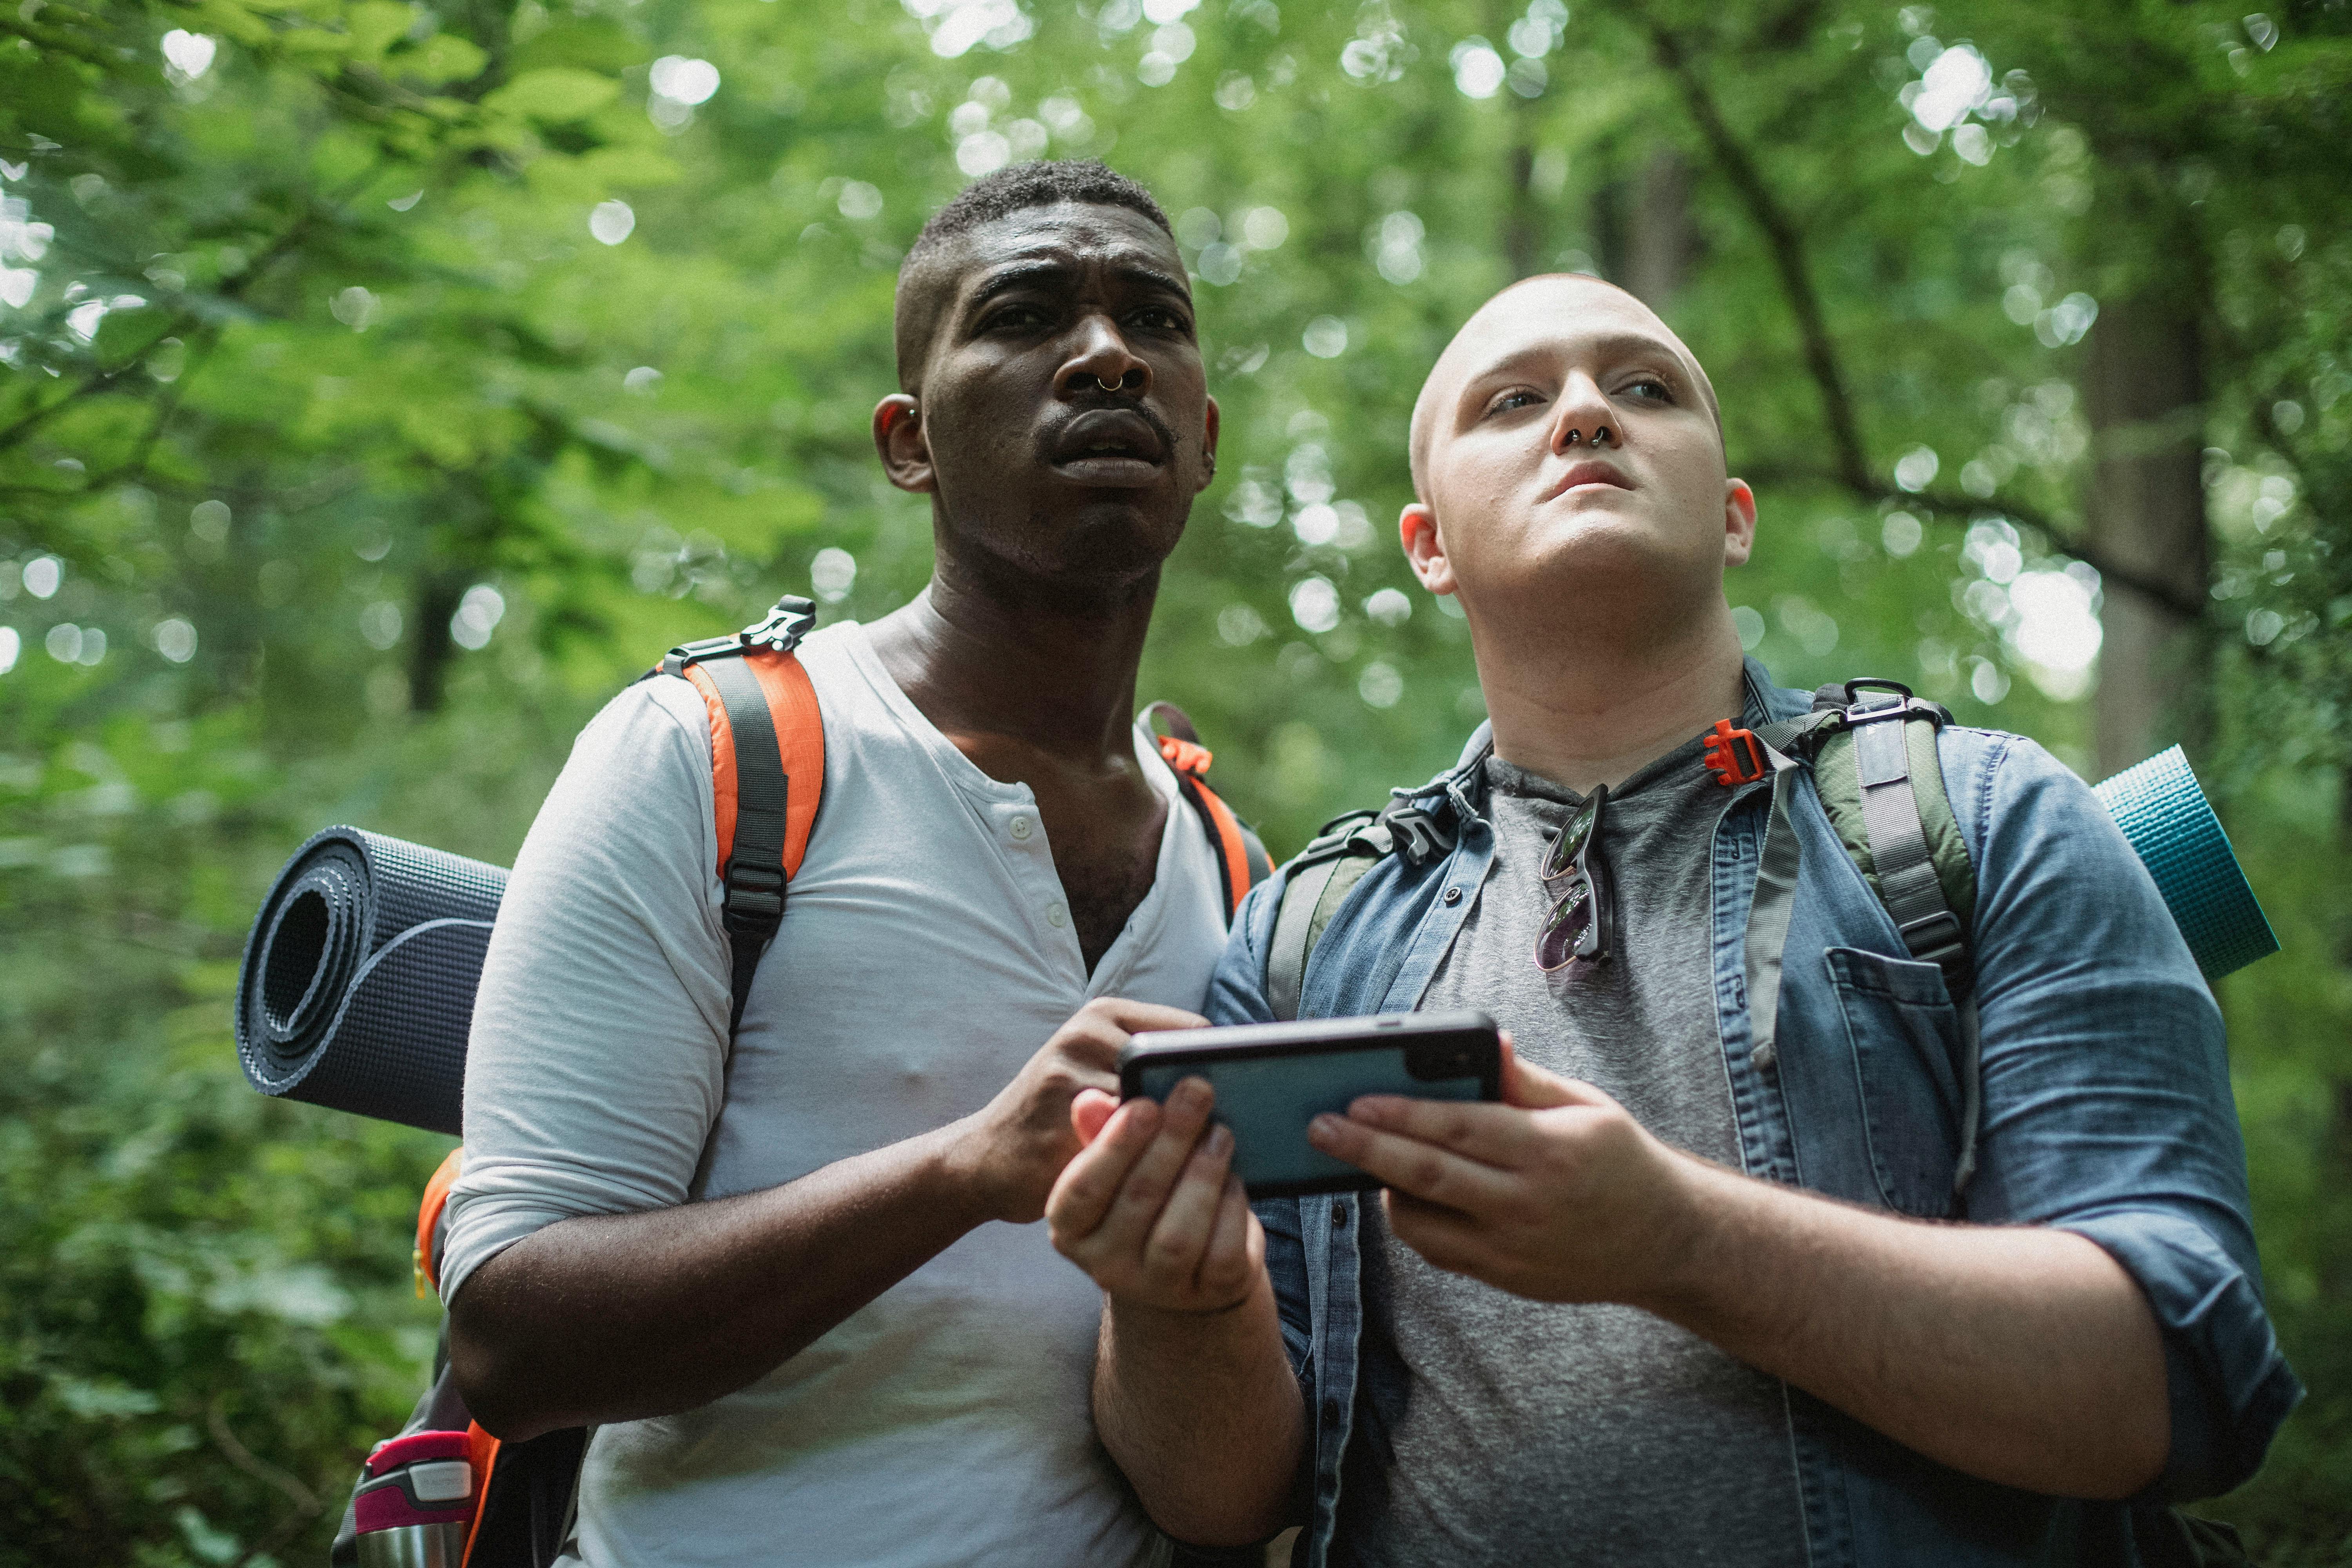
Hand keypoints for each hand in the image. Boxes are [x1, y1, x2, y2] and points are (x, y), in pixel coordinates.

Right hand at [949, 998, 1204, 1224]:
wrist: (985, 1158)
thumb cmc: (1056, 1115)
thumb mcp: (1097, 1069)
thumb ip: (1148, 1066)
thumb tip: (1228, 1086)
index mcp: (1103, 1014)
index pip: (1192, 1030)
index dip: (1222, 1069)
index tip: (1245, 1100)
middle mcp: (1085, 1036)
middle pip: (1178, 1069)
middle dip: (1204, 1107)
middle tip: (1228, 1139)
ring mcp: (1069, 1080)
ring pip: (1156, 1113)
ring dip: (1182, 1142)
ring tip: (1201, 1166)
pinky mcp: (1060, 1130)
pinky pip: (1128, 1152)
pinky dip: (1152, 1169)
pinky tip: (1167, 1189)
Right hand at [1048, 1076, 1264, 1314]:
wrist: (1191, 1260)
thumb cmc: (1151, 1196)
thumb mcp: (1122, 1165)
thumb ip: (1104, 1133)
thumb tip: (1089, 1102)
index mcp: (1072, 1227)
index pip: (1082, 1188)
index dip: (1115, 1145)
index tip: (1146, 1104)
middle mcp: (1106, 1265)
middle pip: (1137, 1200)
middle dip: (1171, 1141)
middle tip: (1196, 1094)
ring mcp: (1156, 1287)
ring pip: (1178, 1236)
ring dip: (1203, 1175)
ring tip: (1220, 1133)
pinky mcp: (1208, 1293)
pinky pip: (1222, 1253)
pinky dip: (1232, 1209)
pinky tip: (1235, 1179)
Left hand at [1305, 1037, 1704, 1305]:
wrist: (1665, 1241)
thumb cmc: (1620, 1161)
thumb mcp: (1586, 1105)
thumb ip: (1524, 1081)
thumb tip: (1487, 1041)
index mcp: (1548, 1151)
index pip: (1458, 1128)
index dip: (1401, 1113)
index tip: (1354, 1098)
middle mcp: (1526, 1204)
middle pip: (1427, 1176)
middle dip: (1365, 1149)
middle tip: (1319, 1128)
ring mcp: (1512, 1249)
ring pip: (1421, 1222)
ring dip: (1383, 1188)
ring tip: (1366, 1157)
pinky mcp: (1504, 1278)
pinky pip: (1437, 1251)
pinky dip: (1411, 1221)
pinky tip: (1403, 1194)